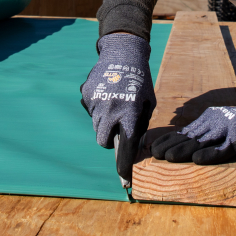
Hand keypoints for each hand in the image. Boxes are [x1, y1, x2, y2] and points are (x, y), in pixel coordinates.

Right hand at [80, 33, 155, 186]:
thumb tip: (135, 146)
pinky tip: (107, 93)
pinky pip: (91, 111)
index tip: (124, 182)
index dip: (124, 167)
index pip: (125, 148)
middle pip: (102, 141)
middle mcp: (111, 111)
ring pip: (96, 126)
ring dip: (104, 121)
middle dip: (109, 139)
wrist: (122, 53)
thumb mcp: (149, 103)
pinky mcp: (86, 95)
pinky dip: (98, 107)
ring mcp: (96, 103)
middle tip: (118, 127)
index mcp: (130, 114)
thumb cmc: (140, 81)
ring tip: (115, 103)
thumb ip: (141, 125)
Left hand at [150, 99, 235, 164]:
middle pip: (189, 136)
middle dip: (170, 145)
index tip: (151, 145)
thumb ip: (207, 133)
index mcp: (209, 118)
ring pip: (202, 142)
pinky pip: (223, 149)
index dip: (168, 139)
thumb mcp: (222, 125)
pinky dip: (209, 155)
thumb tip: (187, 147)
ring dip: (184, 150)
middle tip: (153, 153)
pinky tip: (197, 160)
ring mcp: (227, 130)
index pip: (185, 130)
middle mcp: (215, 122)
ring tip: (168, 157)